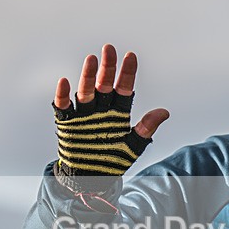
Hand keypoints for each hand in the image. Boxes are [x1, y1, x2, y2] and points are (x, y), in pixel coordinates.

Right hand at [52, 44, 169, 191]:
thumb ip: (146, 129)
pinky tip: (65, 81)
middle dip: (107, 67)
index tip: (131, 56)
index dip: (127, 73)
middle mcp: (101, 110)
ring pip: (86, 91)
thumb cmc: (113, 162)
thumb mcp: (132, 146)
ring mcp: (84, 116)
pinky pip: (63, 107)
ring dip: (87, 76)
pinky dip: (63, 95)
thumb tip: (164, 112)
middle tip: (109, 49)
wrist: (90, 179)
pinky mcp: (68, 124)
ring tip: (92, 59)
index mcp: (118, 113)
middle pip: (104, 85)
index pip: (124, 89)